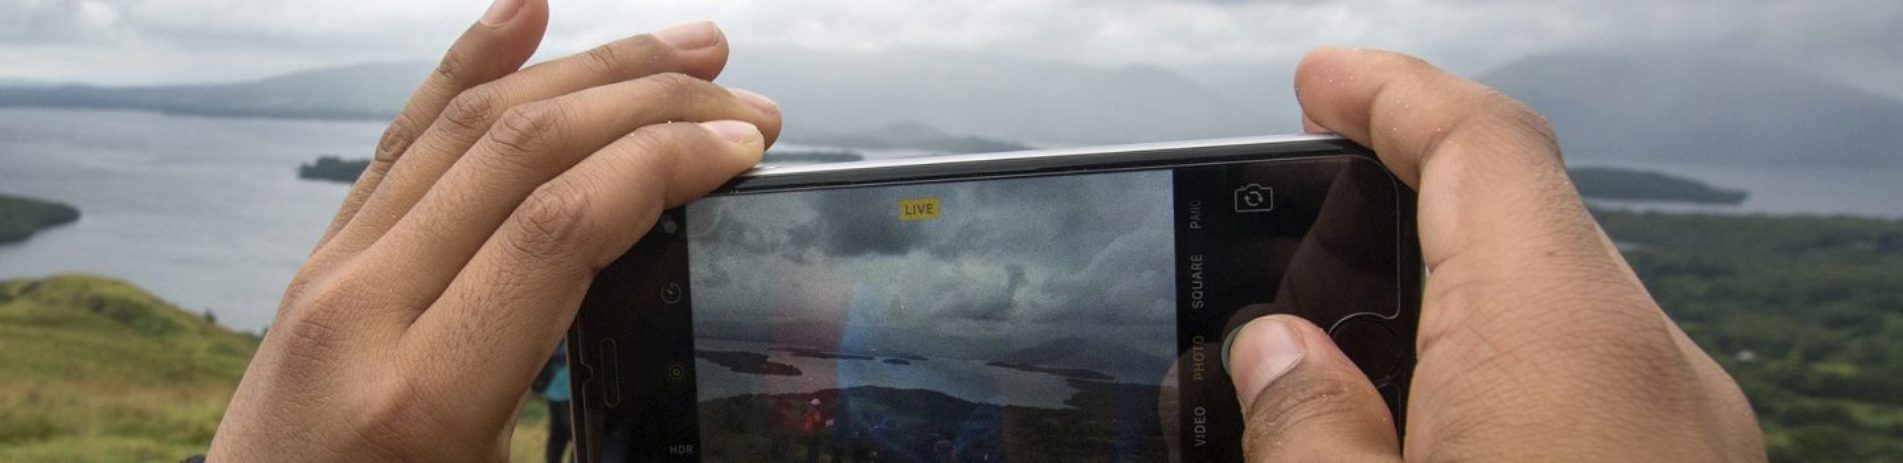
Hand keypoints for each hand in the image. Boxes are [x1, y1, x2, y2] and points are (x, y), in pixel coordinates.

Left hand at [208, 0, 780, 458]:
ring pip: (466, 125)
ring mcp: (330, 276)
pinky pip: (400, 141)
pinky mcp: (320, 265)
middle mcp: (363, 310)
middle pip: (520, 152)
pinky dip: (467, 65)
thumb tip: (694, 362)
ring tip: (681, 48)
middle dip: (647, 103)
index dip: (665, 166)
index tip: (745, 148)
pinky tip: (523, 11)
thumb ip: (595, 429)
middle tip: (742, 94)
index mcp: (423, 394)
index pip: (559, 226)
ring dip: (586, 71)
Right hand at [1225, 47, 1762, 460]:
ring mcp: (1684, 424)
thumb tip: (1276, 355)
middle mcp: (1646, 361)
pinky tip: (1436, 432)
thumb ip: (1309, 429)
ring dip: (1450, 307)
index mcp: (1557, 342)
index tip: (1322, 82)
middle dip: (1398, 221)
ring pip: (1554, 310)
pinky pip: (1592, 380)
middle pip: (1513, 227)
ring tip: (1348, 371)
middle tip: (1294, 269)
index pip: (1485, 145)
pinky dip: (1505, 370)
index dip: (1395, 92)